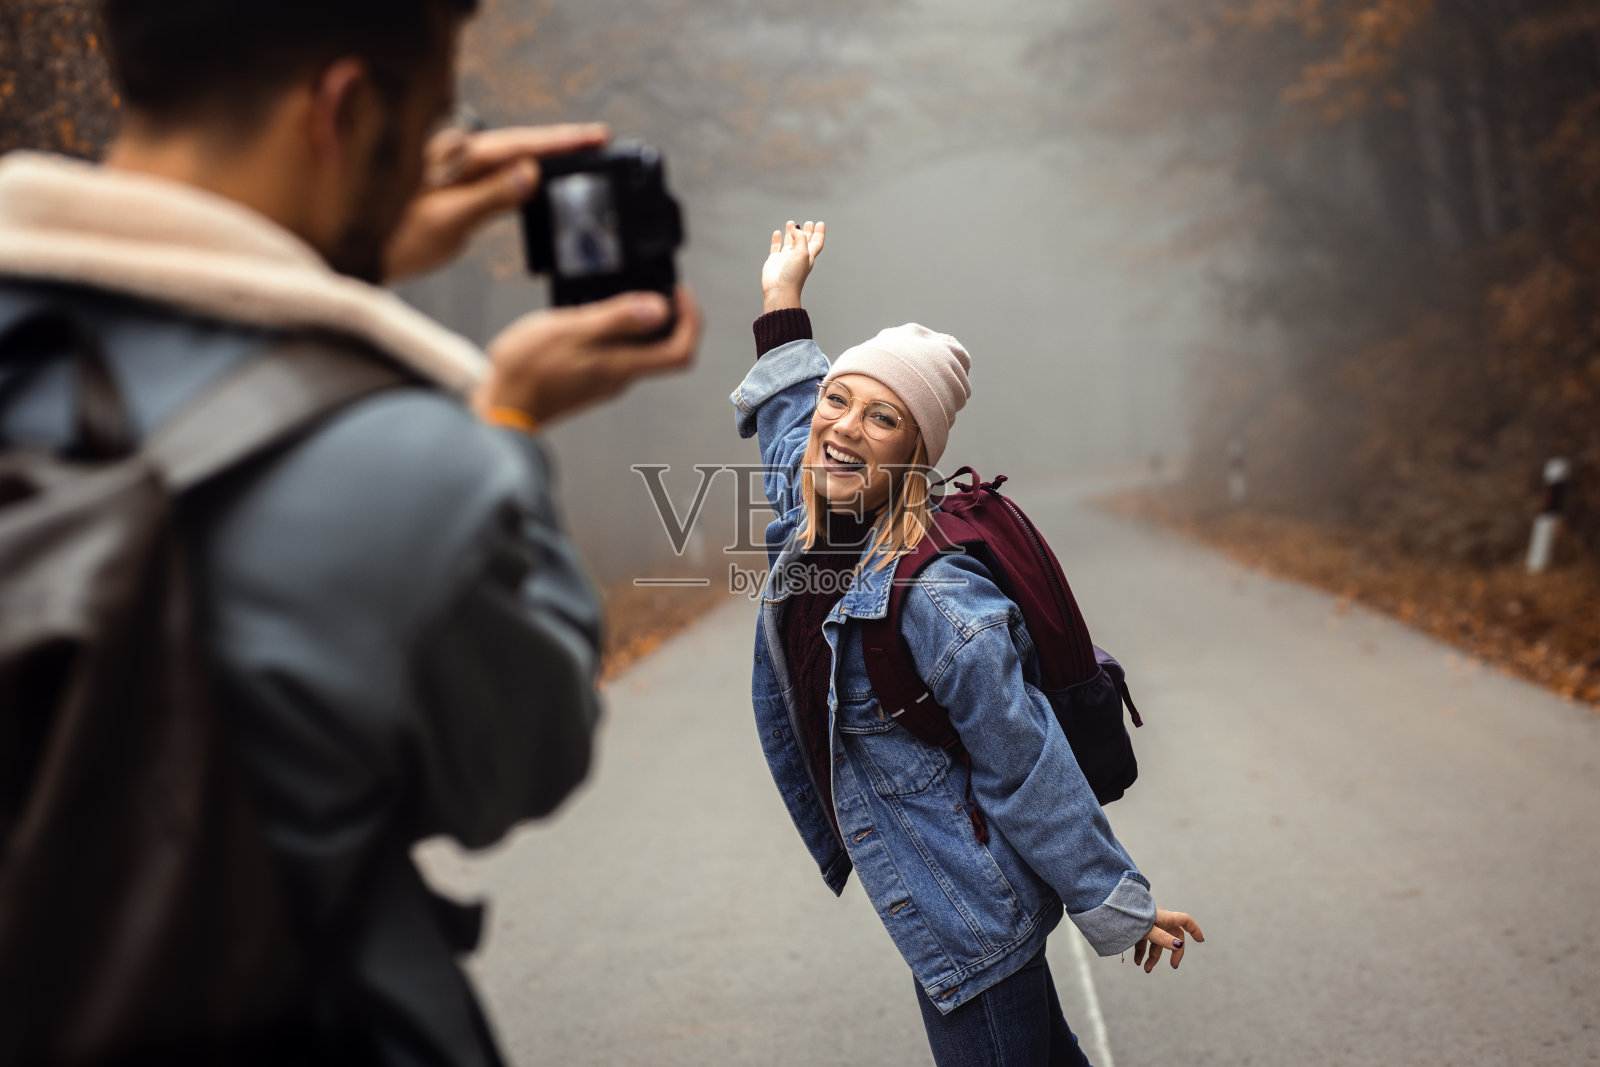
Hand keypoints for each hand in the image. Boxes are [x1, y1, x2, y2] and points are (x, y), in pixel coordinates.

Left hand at [383, 122, 609, 282]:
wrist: (354, 253)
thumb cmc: (390, 239)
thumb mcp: (446, 222)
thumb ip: (489, 197)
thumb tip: (530, 173)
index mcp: (456, 160)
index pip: (519, 144)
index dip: (560, 142)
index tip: (595, 137)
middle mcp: (454, 158)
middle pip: (518, 144)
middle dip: (560, 144)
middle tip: (600, 142)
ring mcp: (451, 172)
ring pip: (508, 158)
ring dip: (543, 158)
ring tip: (579, 158)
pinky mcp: (448, 189)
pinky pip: (494, 175)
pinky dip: (520, 176)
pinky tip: (533, 182)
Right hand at [475, 286, 700, 426]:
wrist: (499, 407)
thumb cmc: (528, 370)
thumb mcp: (572, 329)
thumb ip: (617, 318)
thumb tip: (660, 308)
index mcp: (623, 365)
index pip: (680, 351)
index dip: (691, 321)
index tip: (679, 294)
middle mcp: (620, 377)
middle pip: (663, 348)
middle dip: (665, 314)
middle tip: (651, 285)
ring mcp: (604, 381)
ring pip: (636, 349)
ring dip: (633, 321)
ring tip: (611, 294)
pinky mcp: (587, 381)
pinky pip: (612, 353)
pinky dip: (610, 331)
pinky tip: (586, 316)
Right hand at [761, 219, 825, 311]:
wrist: (779, 290)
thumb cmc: (793, 275)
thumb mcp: (803, 253)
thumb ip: (801, 238)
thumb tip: (795, 229)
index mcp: (808, 256)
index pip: (816, 242)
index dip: (819, 233)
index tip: (820, 223)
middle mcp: (798, 256)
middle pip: (804, 241)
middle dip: (806, 232)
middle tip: (808, 223)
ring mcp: (785, 258)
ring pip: (789, 242)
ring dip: (791, 232)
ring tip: (791, 223)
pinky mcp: (774, 261)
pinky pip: (776, 247)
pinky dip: (777, 240)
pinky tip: (778, 233)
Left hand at [1131, 908, 1203, 972]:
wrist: (1108, 910)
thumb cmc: (1130, 918)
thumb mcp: (1147, 930)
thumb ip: (1162, 938)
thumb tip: (1179, 946)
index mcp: (1164, 918)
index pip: (1185, 921)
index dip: (1194, 929)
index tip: (1200, 940)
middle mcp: (1158, 920)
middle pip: (1173, 936)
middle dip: (1174, 951)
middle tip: (1173, 965)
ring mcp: (1147, 925)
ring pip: (1156, 942)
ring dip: (1153, 956)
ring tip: (1146, 969)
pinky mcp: (1136, 929)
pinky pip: (1143, 942)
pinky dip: (1141, 952)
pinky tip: (1136, 961)